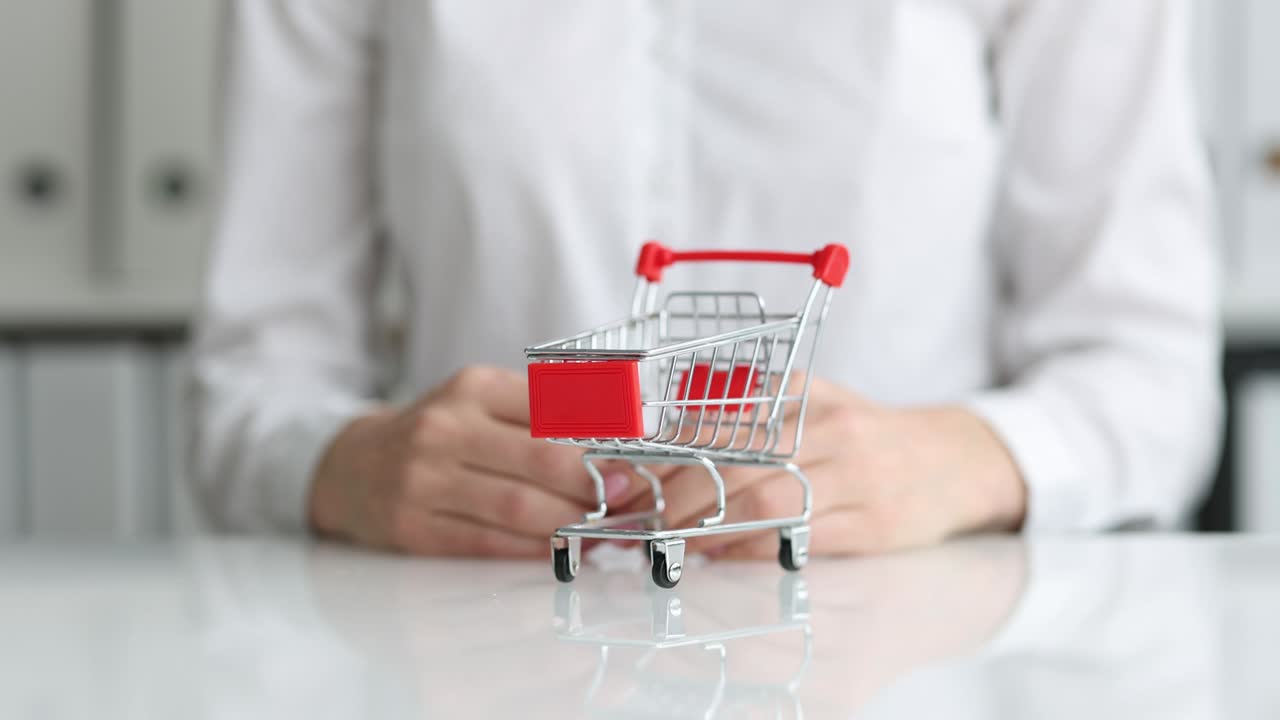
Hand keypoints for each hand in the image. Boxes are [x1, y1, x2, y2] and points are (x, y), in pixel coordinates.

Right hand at [307, 366, 639, 555]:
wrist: (354, 466)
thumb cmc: (440, 431)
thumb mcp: (483, 399)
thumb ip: (544, 410)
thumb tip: (623, 431)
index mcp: (472, 388)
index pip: (552, 411)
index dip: (601, 439)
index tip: (635, 459)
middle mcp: (444, 429)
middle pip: (540, 462)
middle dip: (594, 486)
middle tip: (628, 500)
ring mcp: (423, 481)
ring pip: (517, 509)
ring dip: (570, 525)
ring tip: (600, 529)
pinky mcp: (414, 527)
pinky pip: (488, 542)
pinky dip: (531, 549)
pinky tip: (557, 547)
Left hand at [619, 377, 1025, 556]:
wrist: (951, 461)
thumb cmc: (862, 435)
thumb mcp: (809, 404)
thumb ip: (745, 416)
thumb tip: (664, 444)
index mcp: (802, 394)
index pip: (716, 420)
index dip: (662, 454)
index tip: (624, 481)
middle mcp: (828, 428)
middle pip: (733, 463)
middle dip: (675, 497)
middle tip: (638, 522)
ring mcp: (854, 476)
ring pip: (764, 501)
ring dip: (707, 528)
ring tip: (671, 544)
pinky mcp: (873, 523)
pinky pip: (799, 538)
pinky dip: (752, 549)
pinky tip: (722, 555)